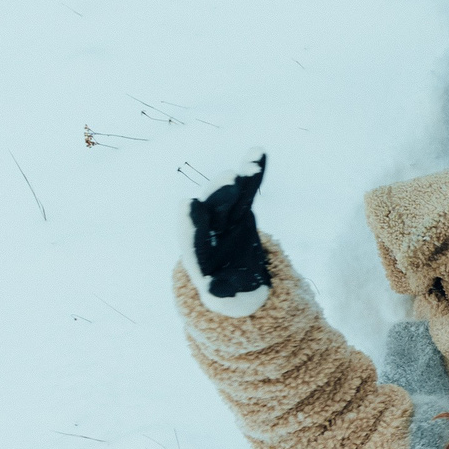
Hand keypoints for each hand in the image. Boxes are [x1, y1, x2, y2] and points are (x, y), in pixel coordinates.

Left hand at [188, 154, 270, 300]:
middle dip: (219, 195)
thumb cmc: (229, 294)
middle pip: (212, 211)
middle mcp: (208, 232)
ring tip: (248, 166)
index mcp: (199, 254)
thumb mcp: (226, 296)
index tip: (189, 204)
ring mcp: (224, 218)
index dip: (192, 222)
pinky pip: (248, 191)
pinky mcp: (240, 210)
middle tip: (230, 180)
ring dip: (239, 179)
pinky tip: (259, 152)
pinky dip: (253, 174)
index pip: (194, 238)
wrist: (237, 281)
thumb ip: (221, 291)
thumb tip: (212, 289)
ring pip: (230, 196)